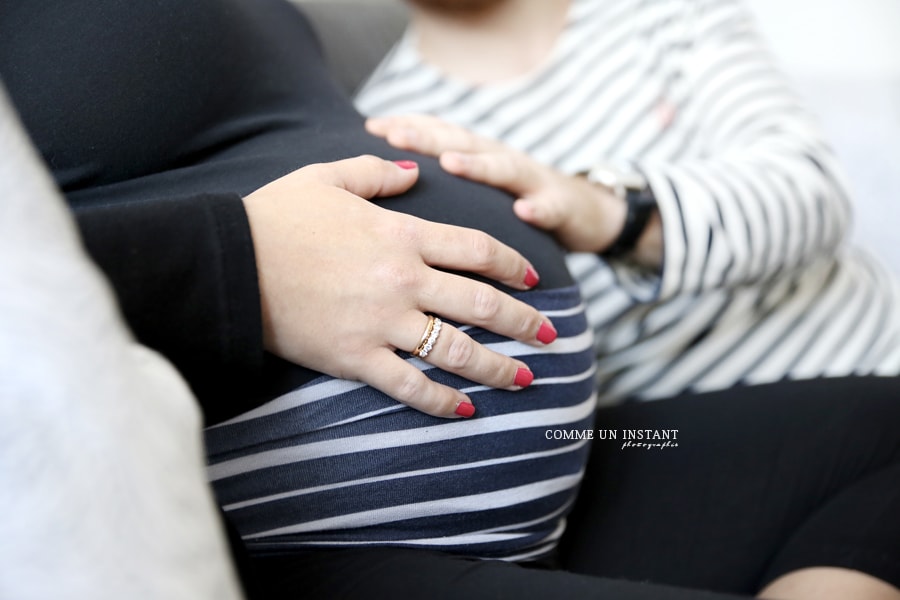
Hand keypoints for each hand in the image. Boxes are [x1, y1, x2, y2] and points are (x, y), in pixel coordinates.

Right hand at [243, 155, 556, 418]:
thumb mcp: (327, 177)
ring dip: (498, 367)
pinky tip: (466, 410)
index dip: (512, 265)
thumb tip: (413, 170)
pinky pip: (411, 386)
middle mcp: (405, 281)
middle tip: (552, 335)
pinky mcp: (357, 358)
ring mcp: (383, 323)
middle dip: (526, 322)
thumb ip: (376, 172)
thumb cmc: (277, 217)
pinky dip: (442, 401)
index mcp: (402, 236)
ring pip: (458, 350)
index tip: (532, 278)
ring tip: (525, 379)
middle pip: (483, 304)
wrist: (231, 264)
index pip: (477, 251)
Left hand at [366, 115, 626, 253]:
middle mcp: (504, 161)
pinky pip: (551, 208)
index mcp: (481, 157)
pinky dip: (539, 209)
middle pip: (464, 144)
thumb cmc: (521, 200)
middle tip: (396, 135)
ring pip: (505, 168)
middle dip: (429, 138)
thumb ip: (447, 178)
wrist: (588, 212)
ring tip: (451, 164)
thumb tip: (392, 178)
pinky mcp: (563, 207)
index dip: (409, 127)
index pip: (441, 135)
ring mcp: (535, 181)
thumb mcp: (481, 187)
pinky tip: (525, 212)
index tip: (372, 126)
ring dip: (479, 165)